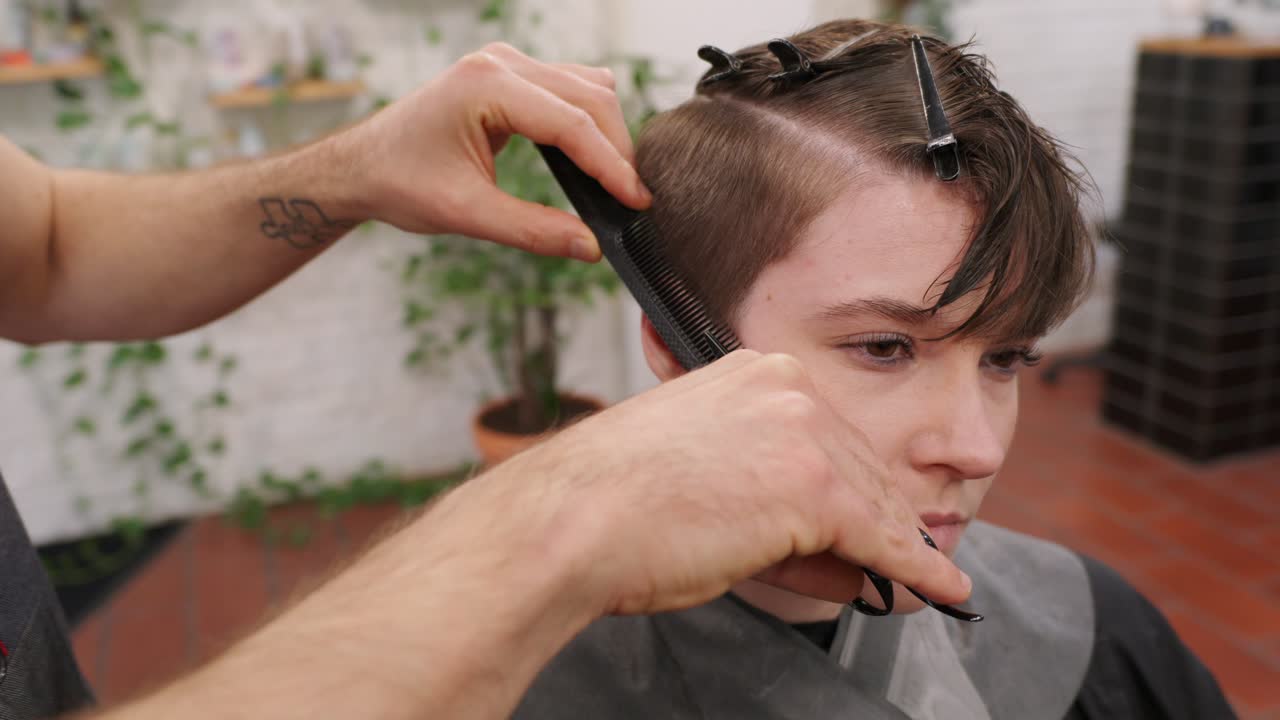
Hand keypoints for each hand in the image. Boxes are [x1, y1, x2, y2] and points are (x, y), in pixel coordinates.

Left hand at [343, 43, 649, 260]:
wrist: (362, 166)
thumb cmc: (400, 182)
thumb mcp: (466, 213)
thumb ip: (532, 230)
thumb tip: (590, 247)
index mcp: (485, 85)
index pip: (571, 122)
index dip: (610, 165)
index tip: (637, 200)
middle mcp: (501, 62)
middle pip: (590, 96)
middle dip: (617, 149)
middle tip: (633, 200)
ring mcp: (507, 63)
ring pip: (587, 88)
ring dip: (608, 133)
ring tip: (618, 184)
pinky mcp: (511, 76)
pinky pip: (570, 89)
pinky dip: (589, 123)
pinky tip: (594, 160)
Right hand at [464, 350, 972, 616]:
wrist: (575, 520)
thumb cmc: (613, 502)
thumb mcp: (700, 475)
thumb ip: (770, 498)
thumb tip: (837, 548)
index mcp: (754, 372)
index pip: (827, 434)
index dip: (852, 485)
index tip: (872, 517)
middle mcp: (786, 388)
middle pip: (860, 465)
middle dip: (878, 519)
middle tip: (898, 562)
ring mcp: (804, 435)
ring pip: (873, 503)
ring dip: (896, 548)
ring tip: (925, 579)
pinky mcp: (815, 490)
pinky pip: (881, 538)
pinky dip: (917, 568)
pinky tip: (940, 584)